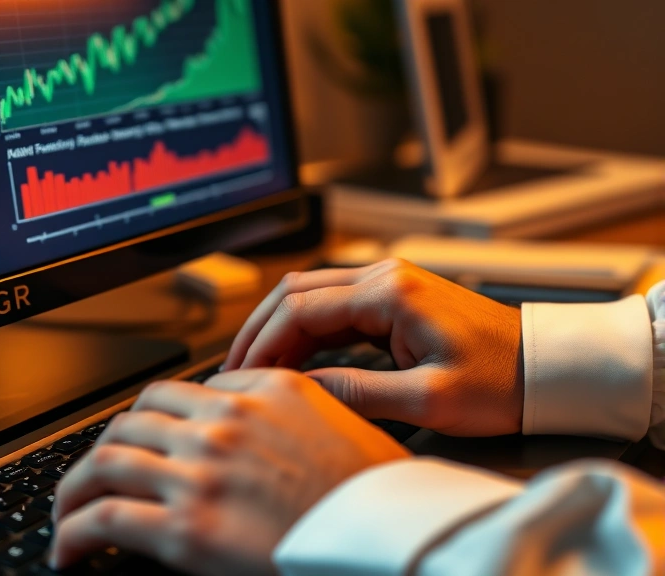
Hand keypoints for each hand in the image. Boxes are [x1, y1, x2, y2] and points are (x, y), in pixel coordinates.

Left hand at [49, 369, 409, 575]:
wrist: (398, 539)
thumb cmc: (380, 496)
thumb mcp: (338, 426)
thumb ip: (283, 414)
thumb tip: (245, 425)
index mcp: (264, 391)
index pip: (180, 393)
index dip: (150, 420)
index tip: (141, 440)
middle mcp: (226, 423)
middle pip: (133, 420)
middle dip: (107, 447)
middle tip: (95, 472)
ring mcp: (202, 472)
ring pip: (106, 461)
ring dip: (75, 488)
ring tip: (66, 510)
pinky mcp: (186, 527)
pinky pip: (105, 518)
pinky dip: (74, 531)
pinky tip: (68, 547)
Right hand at [224, 258, 522, 436]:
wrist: (547, 368)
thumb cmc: (502, 381)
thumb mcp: (429, 399)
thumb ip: (358, 391)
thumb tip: (302, 390)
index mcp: (390, 292)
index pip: (300, 309)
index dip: (263, 342)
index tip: (243, 373)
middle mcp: (385, 276)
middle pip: (295, 291)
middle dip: (258, 329)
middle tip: (235, 366)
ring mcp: (389, 282)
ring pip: (310, 293)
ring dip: (278, 326)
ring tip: (256, 364)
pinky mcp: (394, 296)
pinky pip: (333, 303)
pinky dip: (304, 328)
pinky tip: (293, 356)